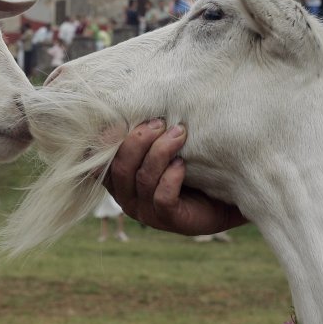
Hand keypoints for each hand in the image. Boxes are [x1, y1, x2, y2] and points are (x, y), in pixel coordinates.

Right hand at [102, 120, 246, 235]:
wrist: (222, 197)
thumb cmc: (188, 166)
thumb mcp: (162, 147)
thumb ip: (144, 135)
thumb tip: (132, 103)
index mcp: (118, 180)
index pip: (99, 161)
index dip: (107, 140)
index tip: (128, 116)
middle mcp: (126, 197)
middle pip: (120, 167)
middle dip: (138, 140)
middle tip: (160, 123)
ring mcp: (146, 212)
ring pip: (143, 179)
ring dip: (161, 152)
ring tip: (179, 134)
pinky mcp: (168, 220)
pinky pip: (162, 198)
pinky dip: (171, 178)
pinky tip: (182, 164)